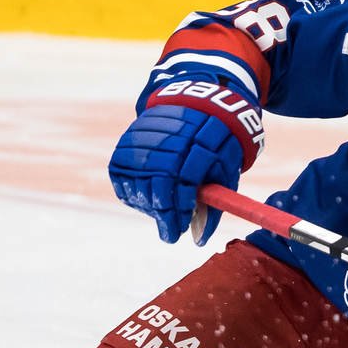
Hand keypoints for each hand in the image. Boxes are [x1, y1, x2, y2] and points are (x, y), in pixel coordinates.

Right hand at [108, 105, 244, 243]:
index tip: (177, 232)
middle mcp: (169, 140)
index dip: (178, 211)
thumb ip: (214, 205)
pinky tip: (146, 199)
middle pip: (158, 185)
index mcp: (199, 146)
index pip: (183, 184)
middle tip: (170, 229)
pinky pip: (121, 177)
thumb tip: (198, 241)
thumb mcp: (225, 172)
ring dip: (148, 205)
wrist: (198, 106)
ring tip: (163, 211)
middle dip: (163, 214)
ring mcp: (145, 140)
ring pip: (137, 183)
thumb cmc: (217, 148)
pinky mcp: (127, 142)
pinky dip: (132, 193)